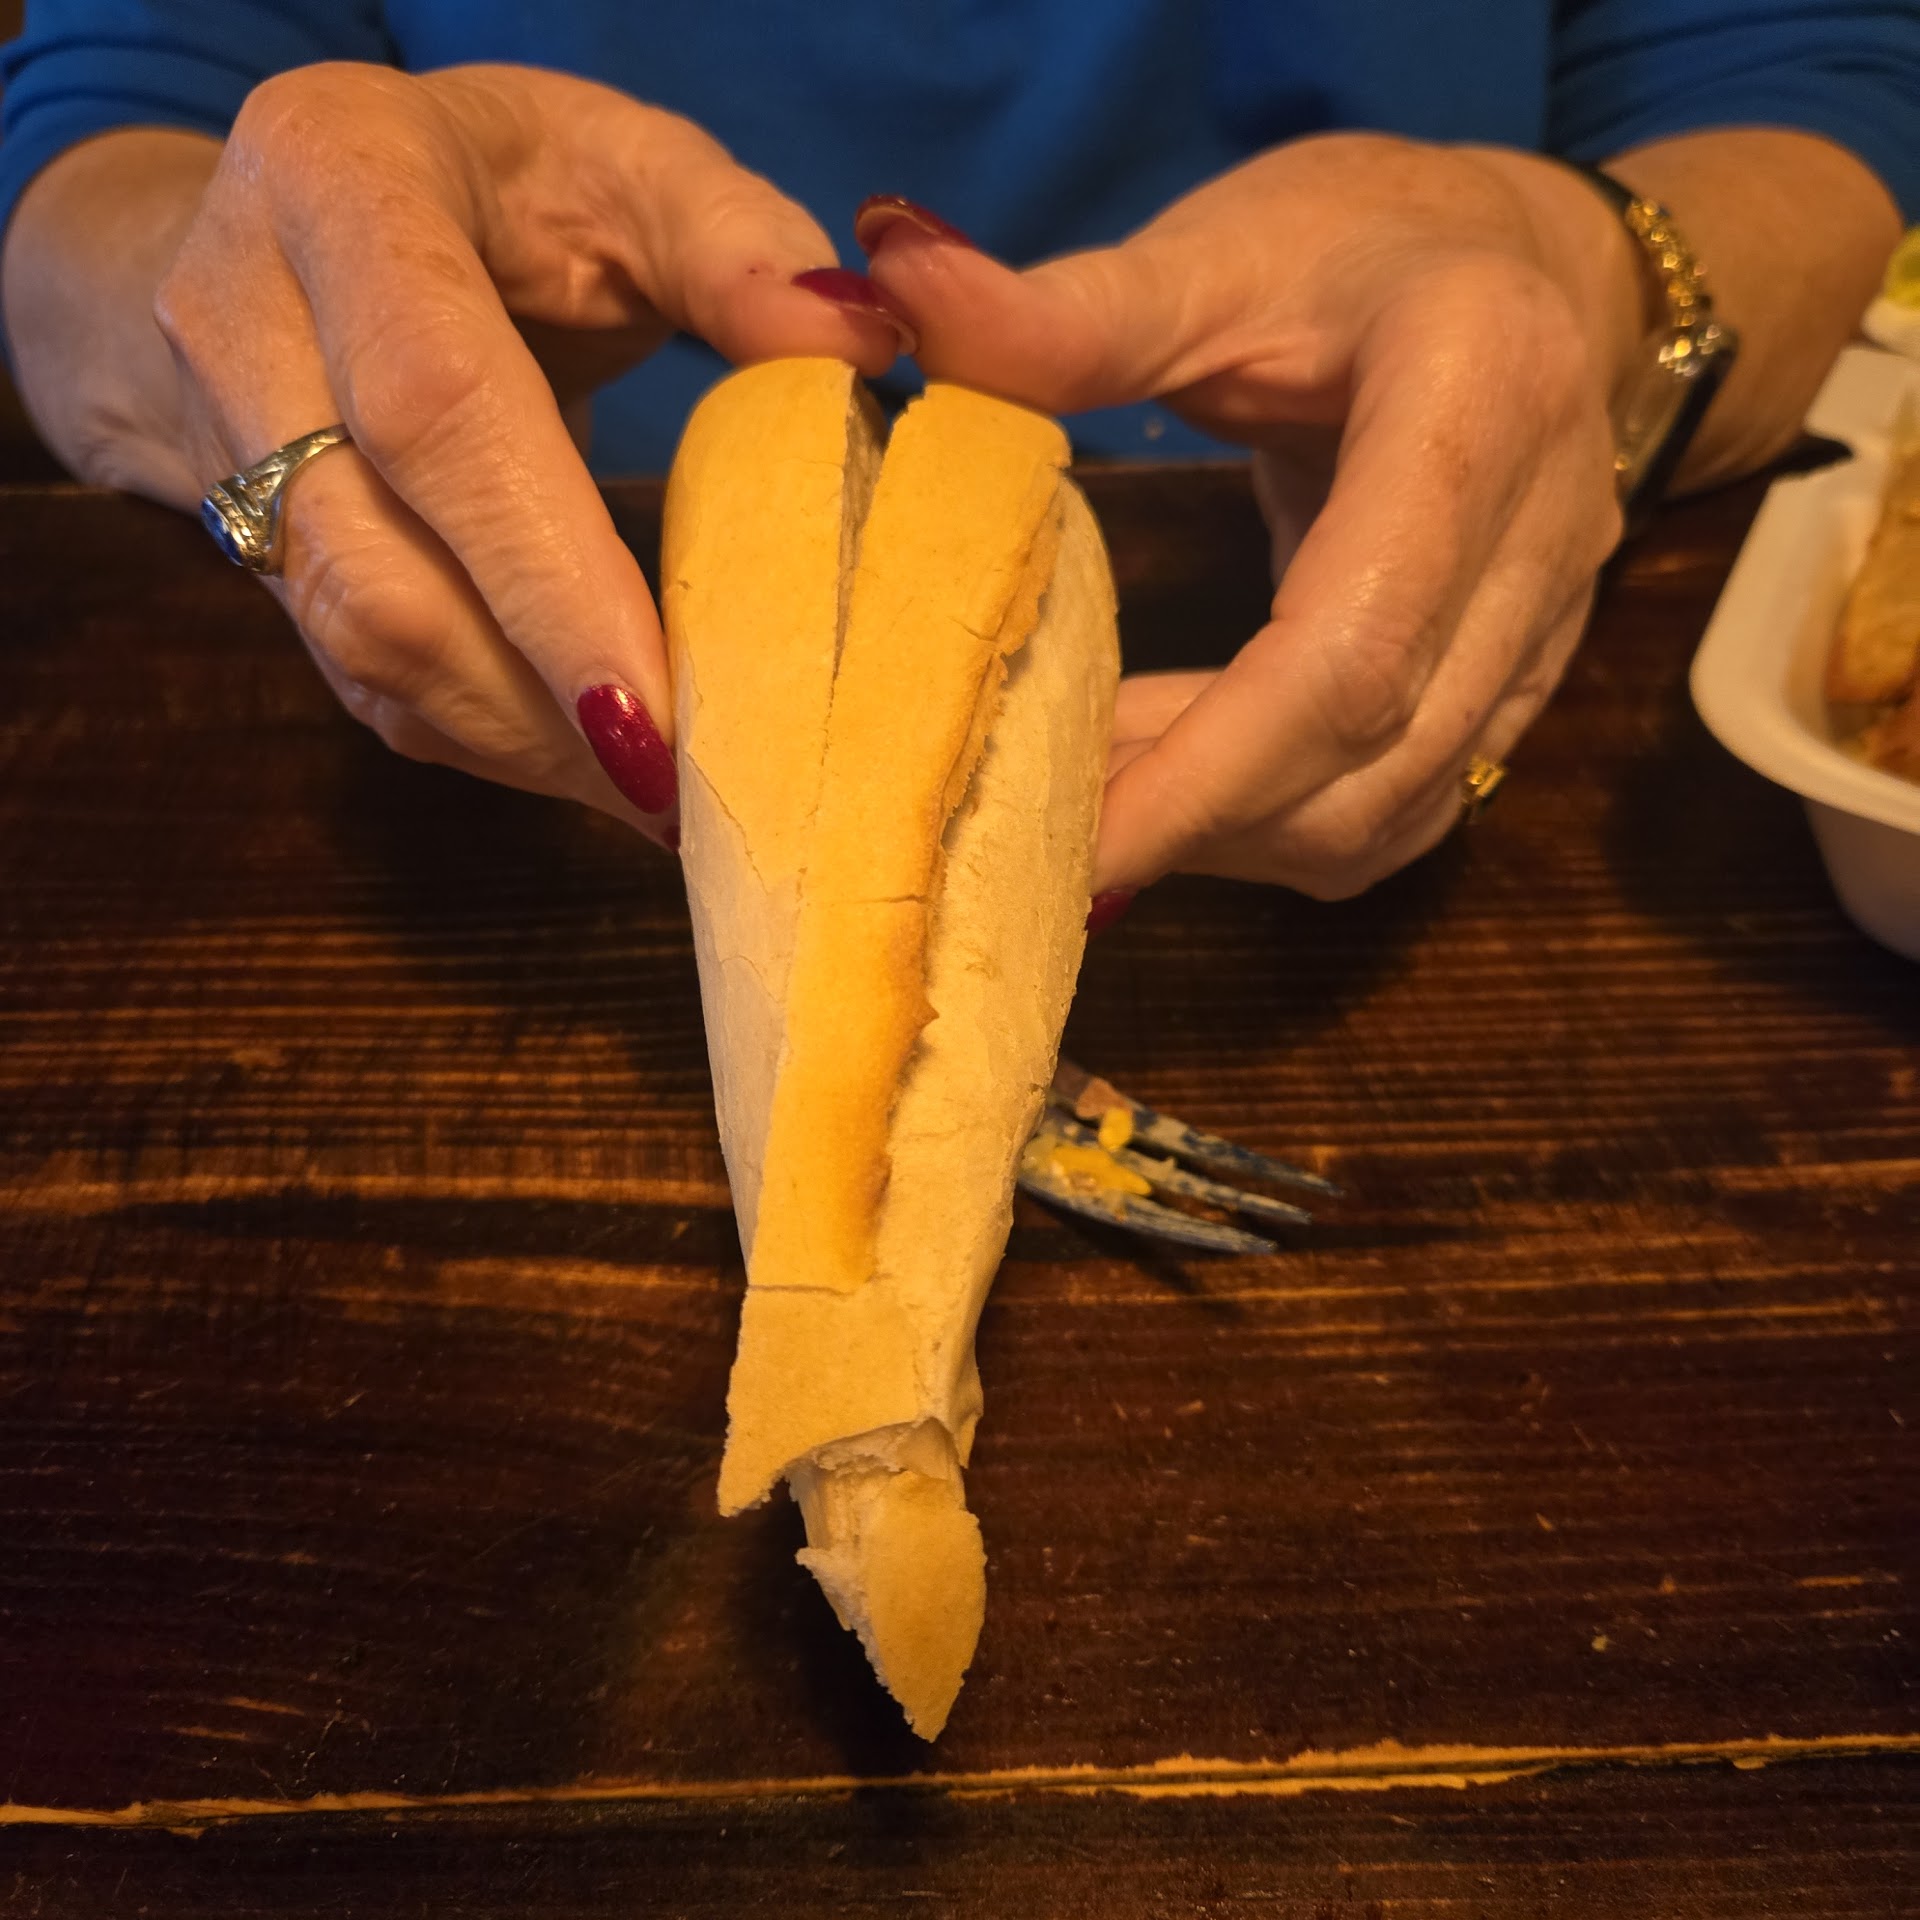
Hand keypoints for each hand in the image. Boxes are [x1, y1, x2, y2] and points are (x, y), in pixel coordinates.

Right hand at [154, 63, 913, 839]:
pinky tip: (599, 769)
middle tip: (691, 792)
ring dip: (525, 745)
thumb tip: (861, 342)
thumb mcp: (632, 164)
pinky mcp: (259, 555)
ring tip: (665, 800)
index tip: (656, 713)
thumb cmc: (512, 186)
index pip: (436, 412)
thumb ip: (739, 241)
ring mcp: (223, 450)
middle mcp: (242, 321)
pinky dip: (497, 742)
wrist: (317, 216)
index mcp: (334, 180)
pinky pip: (369, 683)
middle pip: (374, 570)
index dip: (547, 579)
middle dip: (542, 703)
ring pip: (364, 650)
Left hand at [861, 136, 1640, 895]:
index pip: (1346, 652)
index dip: (1205, 774)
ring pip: (1395, 810)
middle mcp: (1545, 533)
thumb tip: (891, 284)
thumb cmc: (1353, 247)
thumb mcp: (1213, 257)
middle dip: (1201, 820)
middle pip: (1373, 757)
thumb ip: (1067, 312)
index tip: (1070, 846)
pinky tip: (1178, 783)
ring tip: (1097, 791)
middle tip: (1043, 820)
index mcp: (1479, 399)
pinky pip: (1410, 808)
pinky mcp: (1528, 681)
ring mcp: (1553, 624)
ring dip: (1236, 835)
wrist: (1525, 267)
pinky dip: (1283, 827)